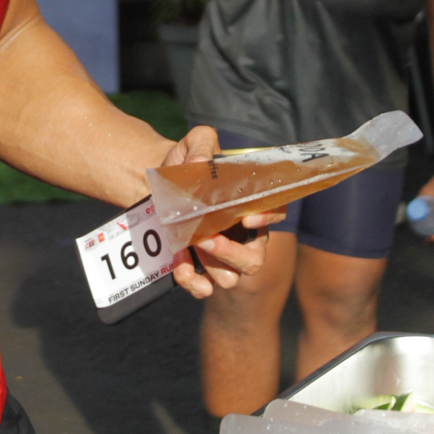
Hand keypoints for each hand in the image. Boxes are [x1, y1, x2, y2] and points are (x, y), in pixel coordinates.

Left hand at [159, 126, 284, 298]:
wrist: (157, 184)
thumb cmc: (186, 165)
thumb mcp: (193, 144)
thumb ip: (201, 145)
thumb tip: (202, 163)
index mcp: (250, 205)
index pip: (275, 213)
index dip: (267, 218)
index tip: (247, 218)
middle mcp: (242, 236)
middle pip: (255, 259)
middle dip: (232, 253)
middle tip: (208, 237)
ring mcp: (221, 257)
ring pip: (231, 278)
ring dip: (212, 266)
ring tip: (192, 245)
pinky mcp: (198, 269)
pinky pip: (204, 288)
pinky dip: (192, 281)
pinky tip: (180, 266)